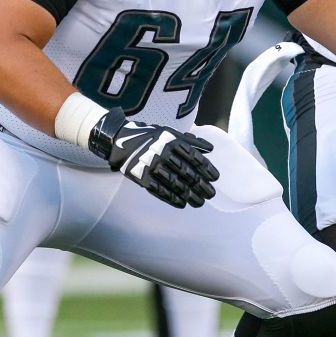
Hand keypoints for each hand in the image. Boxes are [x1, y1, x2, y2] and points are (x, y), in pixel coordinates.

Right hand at [88, 108, 218, 208]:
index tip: (215, 178)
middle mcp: (163, 153)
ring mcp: (151, 166)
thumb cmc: (149, 136)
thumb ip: (190, 140)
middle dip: (200, 184)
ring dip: (188, 194)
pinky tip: (181, 203)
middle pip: (186, 172)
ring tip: (199, 202)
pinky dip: (171, 198)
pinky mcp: (141, 177)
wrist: (120, 140)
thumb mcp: (170, 132)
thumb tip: (210, 148)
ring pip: (174, 183)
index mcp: (171, 141)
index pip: (193, 157)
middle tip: (211, 194)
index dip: (206, 168)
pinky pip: (159, 190)